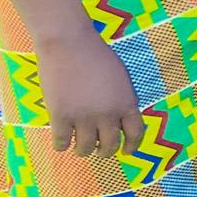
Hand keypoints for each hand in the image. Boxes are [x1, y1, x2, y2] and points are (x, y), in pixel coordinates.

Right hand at [38, 29, 137, 158]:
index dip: (132, 146)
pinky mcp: (60, 116)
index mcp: (127, 104)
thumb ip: (122, 100)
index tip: (126, 152)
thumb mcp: (121, 79)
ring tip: (80, 150)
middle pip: (110, 145)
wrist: (70, 44)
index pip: (136, 134)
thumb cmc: (96, 56)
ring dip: (83, 151)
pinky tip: (61, 144)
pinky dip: (61, 146)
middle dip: (106, 152)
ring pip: (85, 148)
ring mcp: (83, 117)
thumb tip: (120, 121)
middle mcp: (108, 114)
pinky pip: (61, 142)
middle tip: (100, 152)